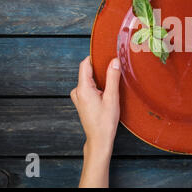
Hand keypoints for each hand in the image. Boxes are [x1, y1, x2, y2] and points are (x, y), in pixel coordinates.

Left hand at [70, 56, 120, 186]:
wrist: (99, 139)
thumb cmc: (105, 122)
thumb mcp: (112, 97)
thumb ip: (112, 77)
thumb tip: (114, 61)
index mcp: (82, 89)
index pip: (85, 64)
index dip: (96, 57)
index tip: (106, 53)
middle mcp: (77, 91)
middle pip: (87, 71)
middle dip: (100, 67)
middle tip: (114, 66)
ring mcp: (78, 97)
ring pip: (88, 79)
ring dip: (100, 77)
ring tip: (113, 80)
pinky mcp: (81, 101)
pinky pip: (89, 86)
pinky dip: (98, 85)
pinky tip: (108, 90)